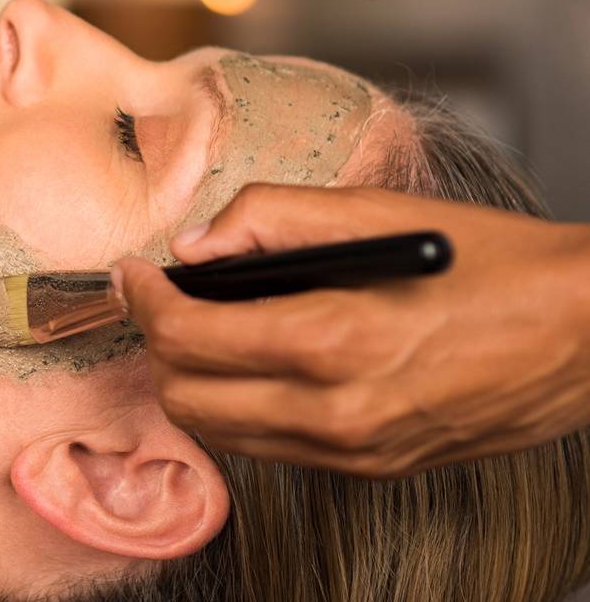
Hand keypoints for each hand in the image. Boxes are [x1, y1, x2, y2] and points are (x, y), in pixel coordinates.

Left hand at [114, 185, 589, 476]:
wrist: (582, 335)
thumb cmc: (488, 265)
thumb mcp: (376, 211)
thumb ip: (270, 216)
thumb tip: (193, 243)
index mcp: (335, 341)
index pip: (187, 337)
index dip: (143, 300)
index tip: (134, 274)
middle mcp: (336, 413)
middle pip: (186, 398)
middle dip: (158, 343)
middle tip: (161, 297)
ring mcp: (353, 452)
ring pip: (219, 432)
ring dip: (192, 379)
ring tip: (201, 326)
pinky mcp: (370, 468)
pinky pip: (268, 447)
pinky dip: (238, 406)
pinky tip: (253, 360)